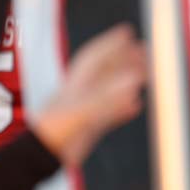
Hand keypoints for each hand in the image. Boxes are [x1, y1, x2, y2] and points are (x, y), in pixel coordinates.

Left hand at [29, 24, 147, 168]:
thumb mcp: (84, 110)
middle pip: (107, 70)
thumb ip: (110, 96)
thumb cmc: (56, 130)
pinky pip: (112, 112)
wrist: (43, 157)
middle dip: (125, 59)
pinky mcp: (91, 126)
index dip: (111, 43)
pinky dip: (125, 107)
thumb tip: (135, 80)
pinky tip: (137, 106)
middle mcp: (83, 92)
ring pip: (112, 90)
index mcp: (77, 83)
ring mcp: (87, 108)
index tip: (128, 32)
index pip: (96, 56)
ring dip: (129, 81)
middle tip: (144, 50)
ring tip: (146, 74)